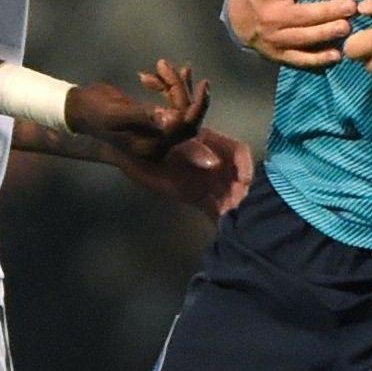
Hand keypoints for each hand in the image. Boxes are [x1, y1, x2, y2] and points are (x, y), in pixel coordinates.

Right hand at [66, 59, 207, 161]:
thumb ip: (144, 117)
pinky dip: (167, 85)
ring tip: (161, 64)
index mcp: (151, 146)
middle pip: (185, 116)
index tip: (203, 83)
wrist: (79, 107)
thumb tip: (172, 119)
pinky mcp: (154, 118)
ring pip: (179, 106)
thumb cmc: (94, 111)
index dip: (197, 107)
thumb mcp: (116, 114)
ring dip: (173, 84)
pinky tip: (157, 71)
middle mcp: (158, 142)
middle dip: (181, 89)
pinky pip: (171, 102)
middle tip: (166, 66)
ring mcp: (156, 131)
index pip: (185, 128)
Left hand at [110, 127, 254, 220]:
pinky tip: (222, 228)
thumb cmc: (148, 146)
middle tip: (239, 208)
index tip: (245, 181)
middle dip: (242, 193)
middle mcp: (212, 160)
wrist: (126, 153)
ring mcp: (205, 179)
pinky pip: (213, 208)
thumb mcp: (169, 144)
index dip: (246, 166)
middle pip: (237, 177)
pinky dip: (219, 218)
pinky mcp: (196, 198)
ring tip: (231, 220)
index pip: (237, 152)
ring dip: (233, 207)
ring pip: (228, 193)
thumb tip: (215, 163)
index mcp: (209, 142)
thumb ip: (193, 151)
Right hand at [225, 0, 350, 67]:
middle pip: (304, 14)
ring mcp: (276, 36)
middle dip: (329, 11)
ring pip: (304, 38)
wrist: (238, 17)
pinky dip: (318, 59)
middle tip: (352, 5)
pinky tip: (336, 54)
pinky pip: (300, 58)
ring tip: (348, 27)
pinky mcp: (280, 53)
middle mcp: (272, 14)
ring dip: (327, 34)